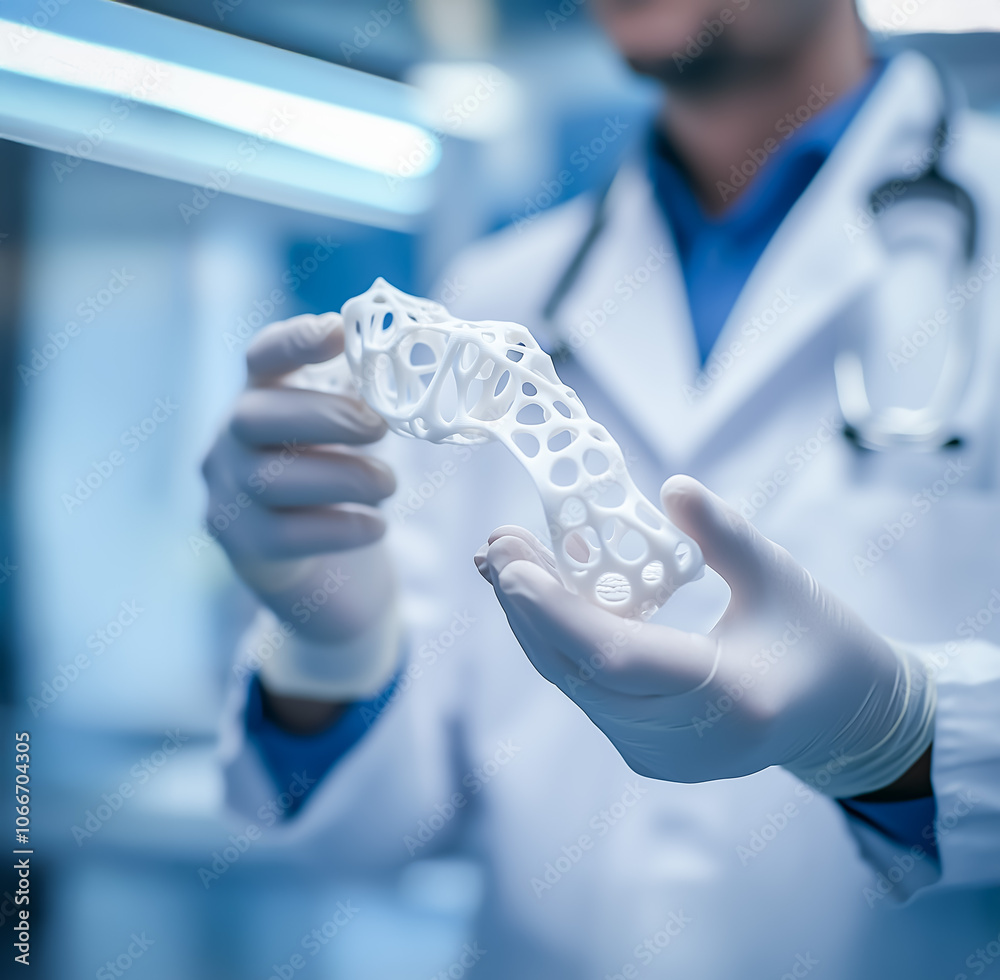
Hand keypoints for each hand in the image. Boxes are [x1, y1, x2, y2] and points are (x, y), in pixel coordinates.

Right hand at [202, 313, 399, 700]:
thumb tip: (410, 370)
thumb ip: (366, 400)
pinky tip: (376, 527)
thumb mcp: (350, 436)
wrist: (328, 577)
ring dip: (343, 475)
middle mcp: (229, 443)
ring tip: (388, 483)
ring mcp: (229, 497)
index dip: (295, 341)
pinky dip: (341, 527)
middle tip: (381, 427)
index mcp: (260, 399)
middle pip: (253, 416)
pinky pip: (286, 535)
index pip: (261, 358)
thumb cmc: (341, 486)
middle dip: (325, 416)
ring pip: (270, 478)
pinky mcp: (247, 550)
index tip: (338, 332)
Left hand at [476, 475, 935, 797]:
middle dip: (527, 606)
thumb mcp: (781, 576)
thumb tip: (671, 486)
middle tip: (497, 544)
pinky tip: (535, 596)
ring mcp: (661, 756)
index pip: (618, 658)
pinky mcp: (646, 751)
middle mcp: (686, 743)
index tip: (511, 565)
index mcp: (731, 701)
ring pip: (574, 682)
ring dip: (532, 621)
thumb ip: (724, 533)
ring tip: (504, 560)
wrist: (840, 719)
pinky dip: (557, 640)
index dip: (556, 612)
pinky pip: (586, 689)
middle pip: (581, 673)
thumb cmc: (820, 641)